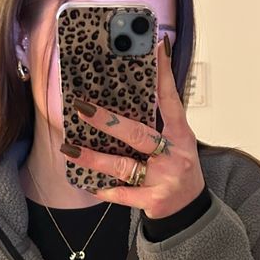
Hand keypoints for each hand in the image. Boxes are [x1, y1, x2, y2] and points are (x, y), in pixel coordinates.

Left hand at [63, 36, 205, 219]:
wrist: (189, 210)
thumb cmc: (177, 169)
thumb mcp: (177, 142)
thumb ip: (158, 121)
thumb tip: (128, 95)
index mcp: (180, 135)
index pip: (170, 100)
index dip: (163, 75)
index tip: (155, 48)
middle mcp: (173, 155)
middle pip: (137, 134)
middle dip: (107, 121)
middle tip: (81, 108)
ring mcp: (163, 180)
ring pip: (123, 166)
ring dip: (94, 157)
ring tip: (70, 148)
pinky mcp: (153, 201)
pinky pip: (123, 194)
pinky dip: (105, 188)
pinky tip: (87, 182)